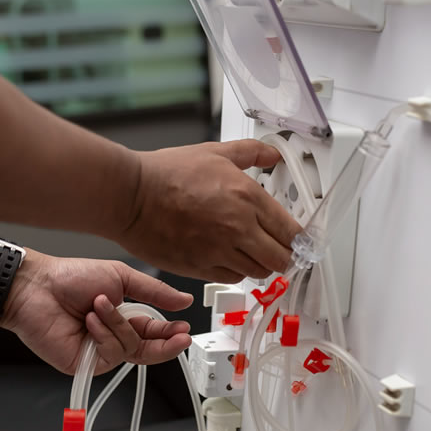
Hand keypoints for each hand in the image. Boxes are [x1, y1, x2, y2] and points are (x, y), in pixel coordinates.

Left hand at [1, 252, 193, 374]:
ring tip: (98, 304)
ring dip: (118, 324)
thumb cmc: (71, 278)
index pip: (152, 331)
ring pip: (130, 349)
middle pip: (147, 350)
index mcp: (122, 317)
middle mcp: (111, 337)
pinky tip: (90, 320)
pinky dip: (104, 334)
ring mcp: (98, 352)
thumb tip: (184, 300)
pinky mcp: (85, 364)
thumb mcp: (120, 277)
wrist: (38, 287)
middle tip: (180, 336)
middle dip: (165, 343)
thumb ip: (153, 291)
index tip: (184, 328)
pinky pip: (110, 355)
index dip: (169, 332)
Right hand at [118, 140, 300, 282]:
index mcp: (247, 198)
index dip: (299, 238)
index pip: (291, 231)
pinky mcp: (200, 268)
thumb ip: (250, 153)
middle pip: (281, 259)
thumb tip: (272, 153)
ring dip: (260, 264)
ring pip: (259, 272)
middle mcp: (238, 228)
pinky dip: (235, 271)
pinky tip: (228, 257)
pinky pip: (232, 279)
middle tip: (280, 249)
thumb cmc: (165, 174)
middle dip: (284, 255)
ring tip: (252, 251)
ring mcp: (220, 252)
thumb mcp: (214, 152)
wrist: (131, 197)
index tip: (299, 239)